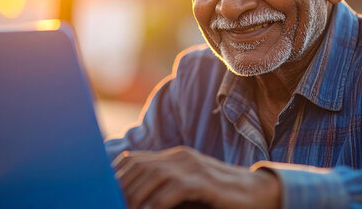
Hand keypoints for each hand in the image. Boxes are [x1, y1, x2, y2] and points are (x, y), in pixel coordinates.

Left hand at [112, 146, 280, 208]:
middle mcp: (181, 158)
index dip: (115, 177)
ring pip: (153, 176)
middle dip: (121, 190)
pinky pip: (175, 189)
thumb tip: (134, 202)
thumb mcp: (187, 190)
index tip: (103, 195)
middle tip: (110, 205)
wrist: (258, 193)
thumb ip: (163, 191)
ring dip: (135, 198)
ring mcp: (194, 167)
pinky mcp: (206, 182)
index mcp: (174, 157)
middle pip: (139, 168)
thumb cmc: (219, 197)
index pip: (134, 160)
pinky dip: (158, 203)